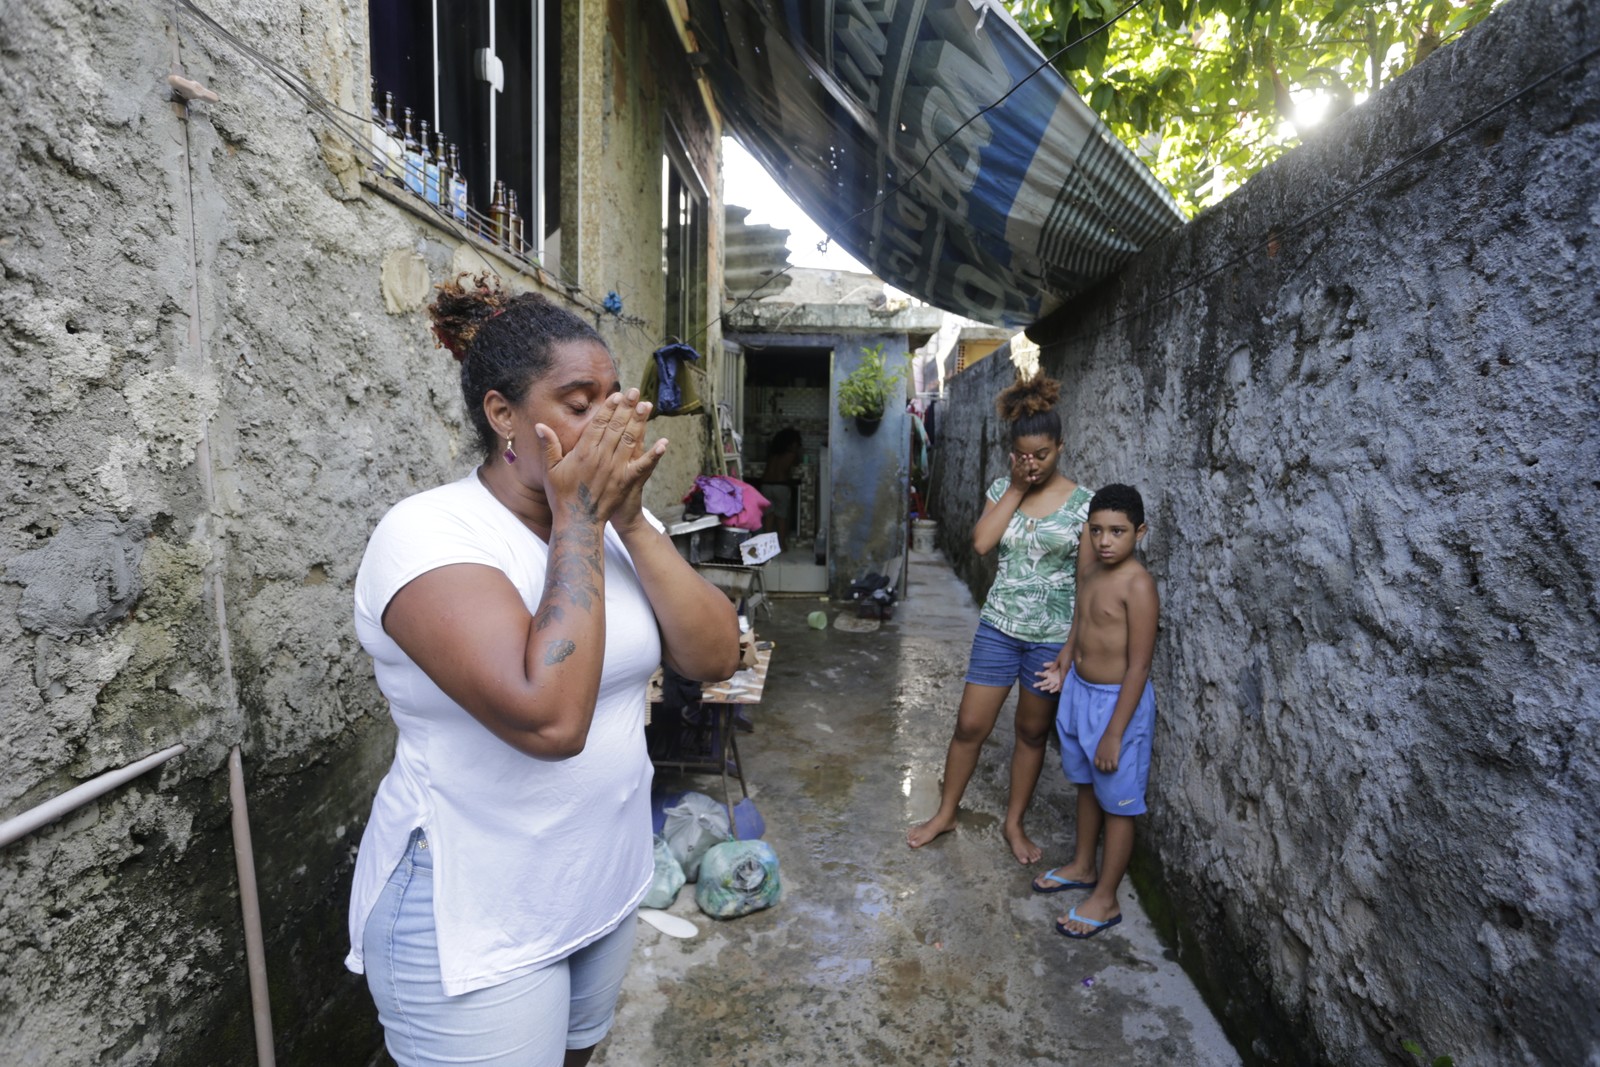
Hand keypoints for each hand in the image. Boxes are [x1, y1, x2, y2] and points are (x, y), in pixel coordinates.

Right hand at [536, 390, 661, 528]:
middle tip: (635, 392)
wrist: (578, 522)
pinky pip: (643, 465)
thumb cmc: (562, 496)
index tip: (617, 396)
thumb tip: (540, 425)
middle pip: (616, 427)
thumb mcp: (551, 470)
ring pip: (630, 439)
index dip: (609, 408)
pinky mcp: (626, 481)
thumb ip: (548, 446)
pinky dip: (654, 454)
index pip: (599, 424)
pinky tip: (663, 443)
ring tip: (646, 405)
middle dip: (627, 408)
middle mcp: (602, 457)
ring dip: (639, 421)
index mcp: (584, 452)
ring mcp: (616, 469)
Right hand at [1007, 452, 1038, 494]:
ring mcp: (1023, 477)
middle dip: (1027, 460)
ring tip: (1032, 461)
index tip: (1025, 455)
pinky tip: (1035, 477)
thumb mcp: (1013, 469)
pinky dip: (1032, 478)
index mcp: (1016, 469)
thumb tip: (1011, 453)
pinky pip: (1030, 480)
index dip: (1022, 459)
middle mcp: (1019, 472)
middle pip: (1023, 465)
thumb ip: (1013, 461)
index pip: (1018, 462)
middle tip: (1031, 456)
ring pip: (1026, 471)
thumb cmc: (1015, 478)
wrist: (1015, 489)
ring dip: (1029, 466)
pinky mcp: (1027, 482)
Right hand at [1035, 661, 1065, 693]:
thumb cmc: (1062, 665)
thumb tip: (1043, 664)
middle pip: (1044, 682)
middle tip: (1034, 685)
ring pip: (1049, 686)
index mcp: (1049, 674)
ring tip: (1041, 689)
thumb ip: (1050, 664)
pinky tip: (1050, 691)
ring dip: (1045, 688)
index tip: (1035, 673)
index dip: (1039, 674)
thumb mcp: (1056, 664)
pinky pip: (1056, 688)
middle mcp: (1051, 679)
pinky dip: (1053, 690)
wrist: (1069, 668)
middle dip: (1039, 684)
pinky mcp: (1060, 684)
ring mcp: (1055, 682)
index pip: (1042, 674)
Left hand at [1094, 731, 1121, 772]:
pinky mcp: (1114, 757)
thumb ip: (1100, 752)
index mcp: (1097, 754)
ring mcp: (1108, 758)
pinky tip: (1117, 767)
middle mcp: (1102, 758)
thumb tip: (1102, 755)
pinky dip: (1116, 768)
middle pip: (1102, 768)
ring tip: (1113, 769)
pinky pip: (1115, 766)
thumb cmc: (1106, 738)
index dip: (1099, 767)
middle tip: (1109, 769)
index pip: (1096, 765)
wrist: (1111, 735)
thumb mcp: (1100, 746)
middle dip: (1105, 770)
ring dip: (1111, 770)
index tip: (1103, 767)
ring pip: (1108, 769)